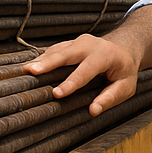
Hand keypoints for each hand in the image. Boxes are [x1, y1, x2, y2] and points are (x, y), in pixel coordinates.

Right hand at [23, 33, 141, 116]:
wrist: (124, 49)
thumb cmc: (124, 71)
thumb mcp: (126, 86)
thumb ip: (111, 97)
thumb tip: (93, 110)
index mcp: (106, 55)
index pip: (86, 70)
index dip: (71, 82)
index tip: (57, 94)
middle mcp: (90, 45)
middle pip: (67, 53)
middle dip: (49, 63)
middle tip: (31, 72)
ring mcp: (78, 42)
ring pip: (57, 51)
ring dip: (41, 61)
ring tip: (25, 71)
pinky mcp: (69, 44)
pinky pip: (53, 51)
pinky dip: (42, 59)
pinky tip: (30, 68)